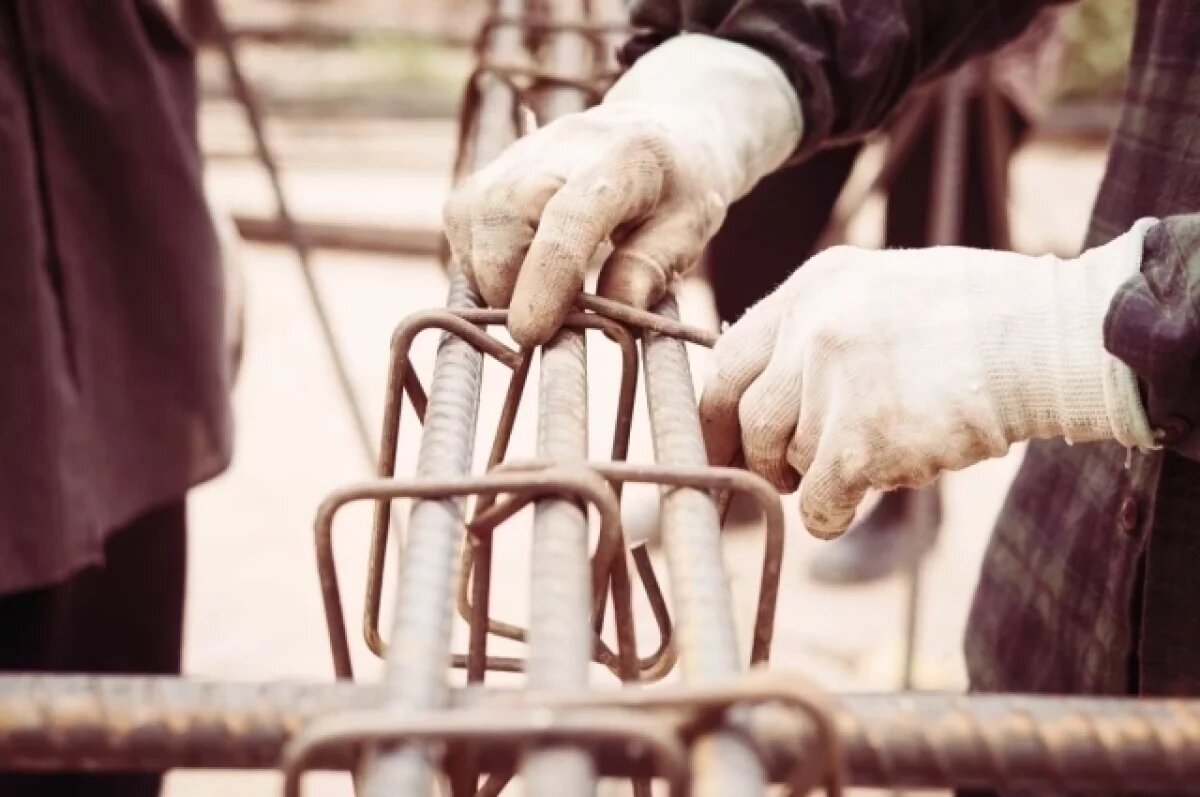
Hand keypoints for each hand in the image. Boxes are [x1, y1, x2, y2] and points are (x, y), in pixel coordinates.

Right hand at [442, 34, 801, 346]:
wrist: (654, 126)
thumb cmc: (677, 186)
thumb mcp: (692, 224)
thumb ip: (655, 265)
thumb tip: (618, 311)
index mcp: (623, 156)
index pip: (570, 216)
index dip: (547, 277)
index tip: (532, 333)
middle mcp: (557, 147)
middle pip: (502, 215)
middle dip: (507, 285)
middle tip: (540, 330)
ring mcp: (513, 156)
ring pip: (470, 220)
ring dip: (490, 278)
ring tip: (535, 303)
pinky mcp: (487, 174)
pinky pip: (462, 224)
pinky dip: (479, 265)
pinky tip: (517, 281)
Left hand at [700, 224, 1157, 537]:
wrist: (1050, 339)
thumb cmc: (979, 320)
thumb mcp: (882, 292)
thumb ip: (819, 329)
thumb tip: (765, 390)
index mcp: (813, 286)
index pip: (728, 359)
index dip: (717, 413)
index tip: (721, 443)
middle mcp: (812, 327)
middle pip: (749, 416)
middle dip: (761, 455)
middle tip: (787, 473)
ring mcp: (833, 382)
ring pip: (788, 459)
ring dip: (819, 475)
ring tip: (875, 455)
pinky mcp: (860, 441)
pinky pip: (818, 502)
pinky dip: (830, 515)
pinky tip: (859, 501)